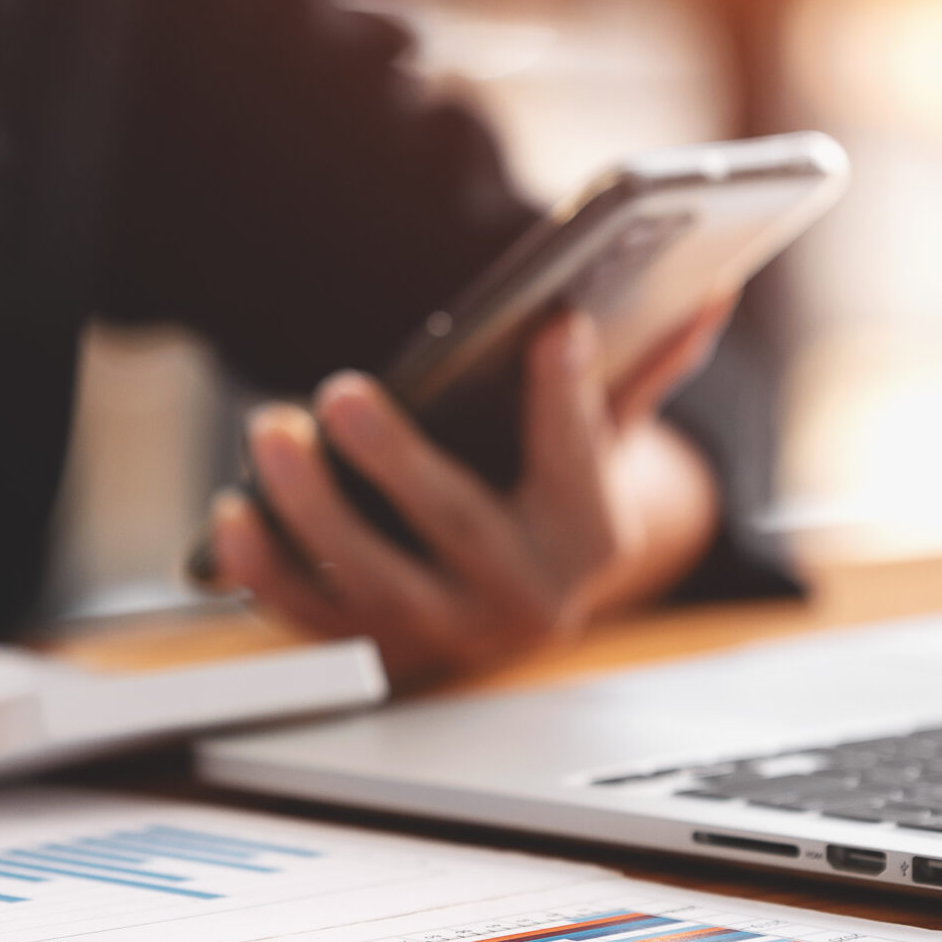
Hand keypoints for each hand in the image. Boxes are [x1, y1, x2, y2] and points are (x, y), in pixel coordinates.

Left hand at [207, 302, 730, 688]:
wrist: (515, 599)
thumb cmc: (550, 494)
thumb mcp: (604, 435)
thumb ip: (645, 367)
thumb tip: (711, 289)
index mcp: (593, 538)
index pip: (583, 464)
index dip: (568, 398)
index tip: (556, 328)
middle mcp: (524, 600)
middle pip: (457, 528)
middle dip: (394, 460)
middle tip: (339, 392)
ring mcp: (444, 633)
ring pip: (372, 581)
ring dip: (310, 510)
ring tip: (266, 434)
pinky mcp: (373, 652)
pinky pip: (313, 620)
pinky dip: (265, 573)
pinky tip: (230, 515)